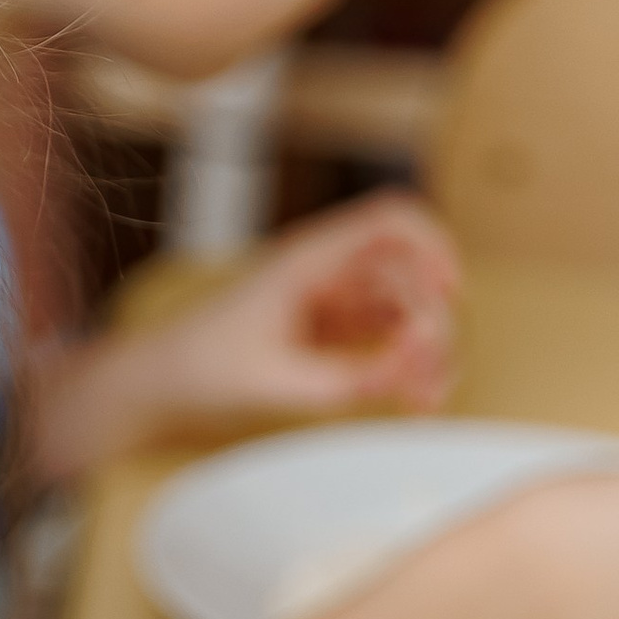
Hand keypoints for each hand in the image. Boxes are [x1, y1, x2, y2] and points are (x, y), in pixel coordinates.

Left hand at [147, 194, 462, 425]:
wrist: (168, 378)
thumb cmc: (204, 363)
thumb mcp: (271, 380)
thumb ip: (336, 380)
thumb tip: (399, 378)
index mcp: (310, 259)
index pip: (389, 221)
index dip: (432, 244)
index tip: (450, 291)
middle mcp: (331, 271)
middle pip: (413, 275)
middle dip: (433, 321)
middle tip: (428, 376)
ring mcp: (340, 299)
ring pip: (410, 308)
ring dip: (429, 349)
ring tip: (426, 398)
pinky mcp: (341, 329)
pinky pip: (392, 337)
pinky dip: (409, 364)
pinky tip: (412, 397)